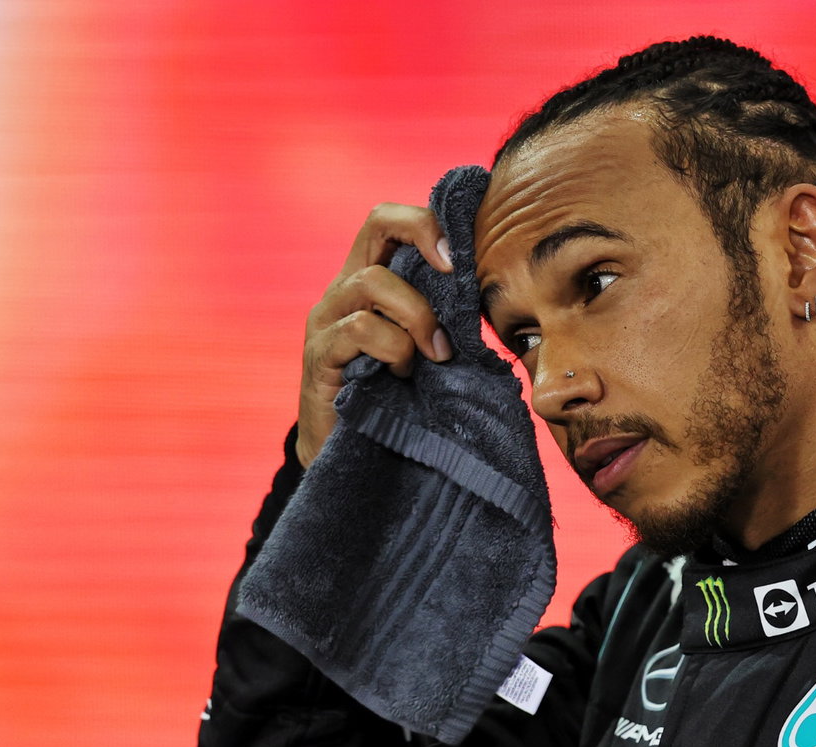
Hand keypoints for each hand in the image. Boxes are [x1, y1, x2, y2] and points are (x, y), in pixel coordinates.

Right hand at [296, 203, 454, 466]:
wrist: (345, 456)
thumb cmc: (393, 399)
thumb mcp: (423, 350)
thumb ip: (444, 320)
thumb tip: (497, 300)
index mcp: (370, 281)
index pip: (390, 221)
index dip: (427, 221)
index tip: (461, 255)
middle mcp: (343, 289)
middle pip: (377, 222)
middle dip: (424, 238)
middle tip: (455, 274)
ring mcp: (326, 319)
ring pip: (373, 282)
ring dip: (416, 316)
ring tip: (433, 355)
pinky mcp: (319, 355)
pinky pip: (359, 329)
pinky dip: (393, 349)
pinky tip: (401, 375)